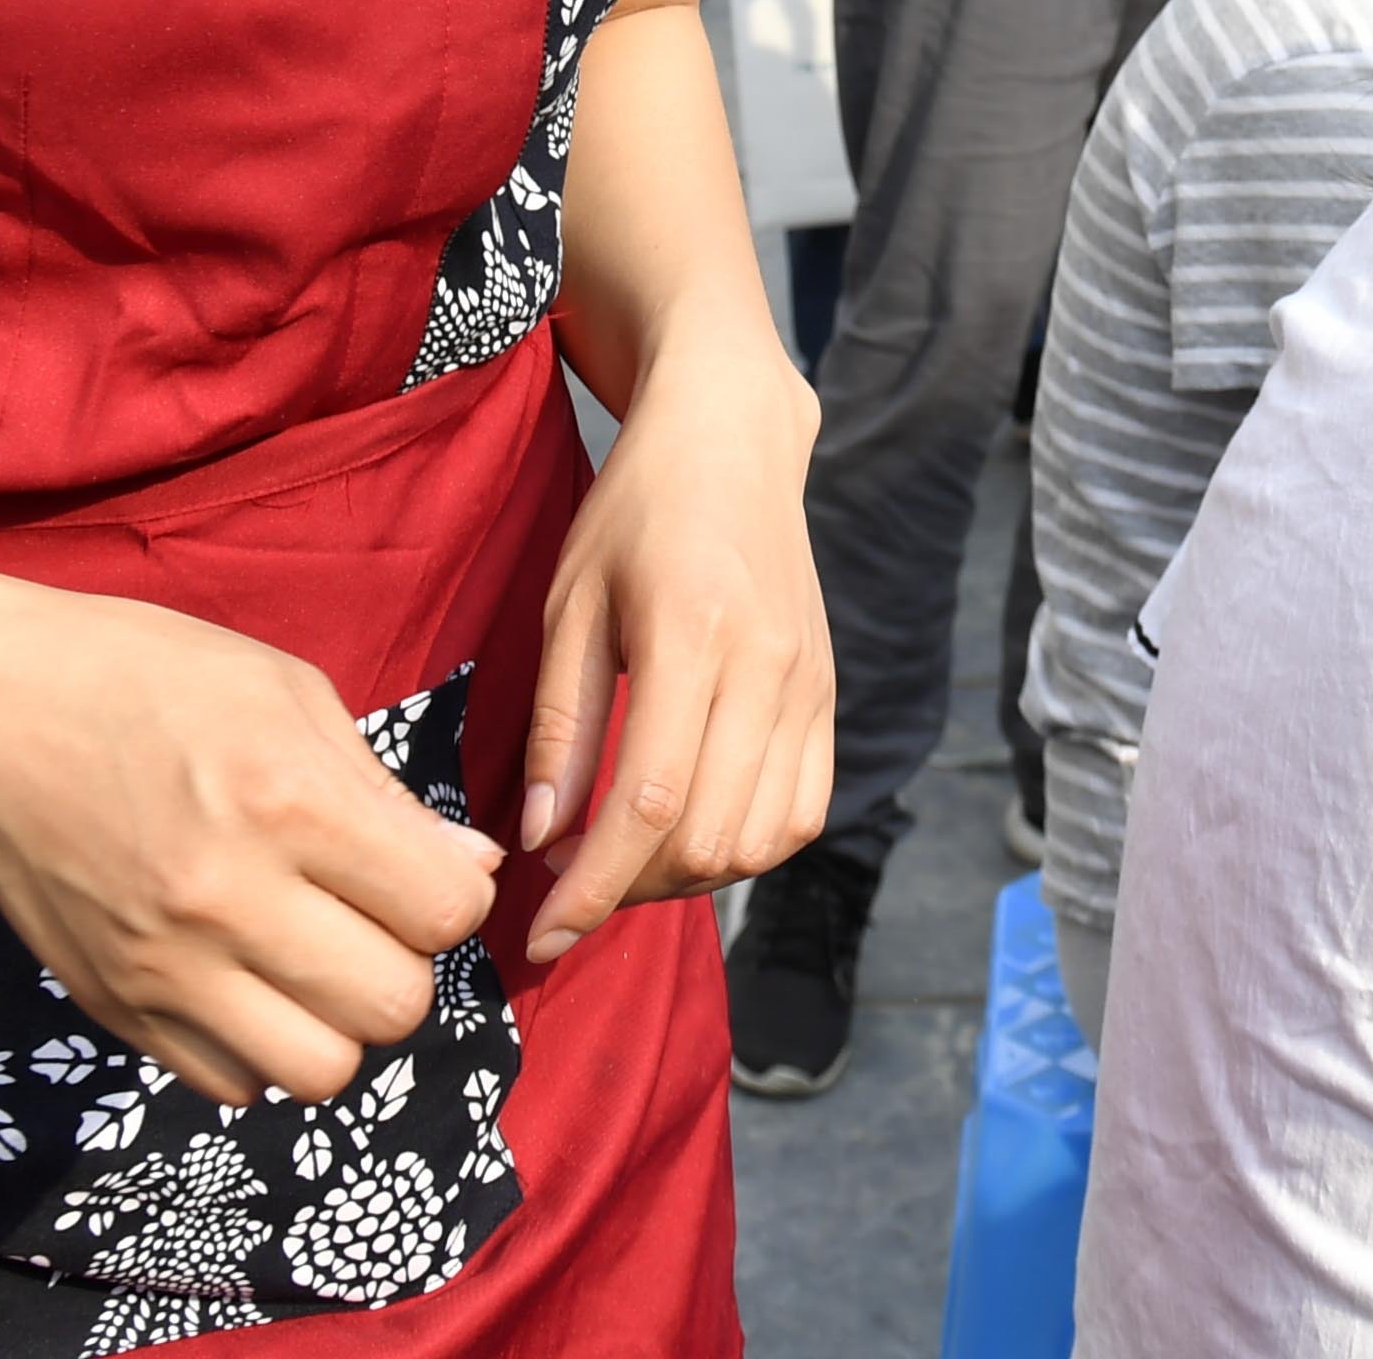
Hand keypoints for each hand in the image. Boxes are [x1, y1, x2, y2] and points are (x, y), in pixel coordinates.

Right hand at [0, 581, 506, 1106]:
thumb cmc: (150, 680)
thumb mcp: (290, 696)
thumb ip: (387, 797)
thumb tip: (474, 873)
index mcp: (290, 802)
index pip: (444, 914)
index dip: (453, 898)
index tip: (420, 871)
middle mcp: (228, 897)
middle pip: (394, 1007)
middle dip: (405, 966)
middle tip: (369, 920)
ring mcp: (164, 966)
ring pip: (320, 1071)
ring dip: (338, 1024)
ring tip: (313, 964)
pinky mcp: (114, 1007)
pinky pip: (231, 1085)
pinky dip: (260, 1050)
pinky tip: (246, 983)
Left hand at [518, 328, 831, 961]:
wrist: (734, 440)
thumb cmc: (635, 512)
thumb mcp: (571, 603)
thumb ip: (563, 724)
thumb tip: (544, 840)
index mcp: (693, 636)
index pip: (650, 802)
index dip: (594, 886)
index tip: (542, 932)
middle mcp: (768, 667)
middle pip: (708, 836)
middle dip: (629, 889)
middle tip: (569, 881)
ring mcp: (812, 684)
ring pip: (761, 839)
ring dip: (686, 876)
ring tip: (626, 857)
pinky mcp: (830, 695)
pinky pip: (804, 811)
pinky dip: (747, 848)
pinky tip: (691, 831)